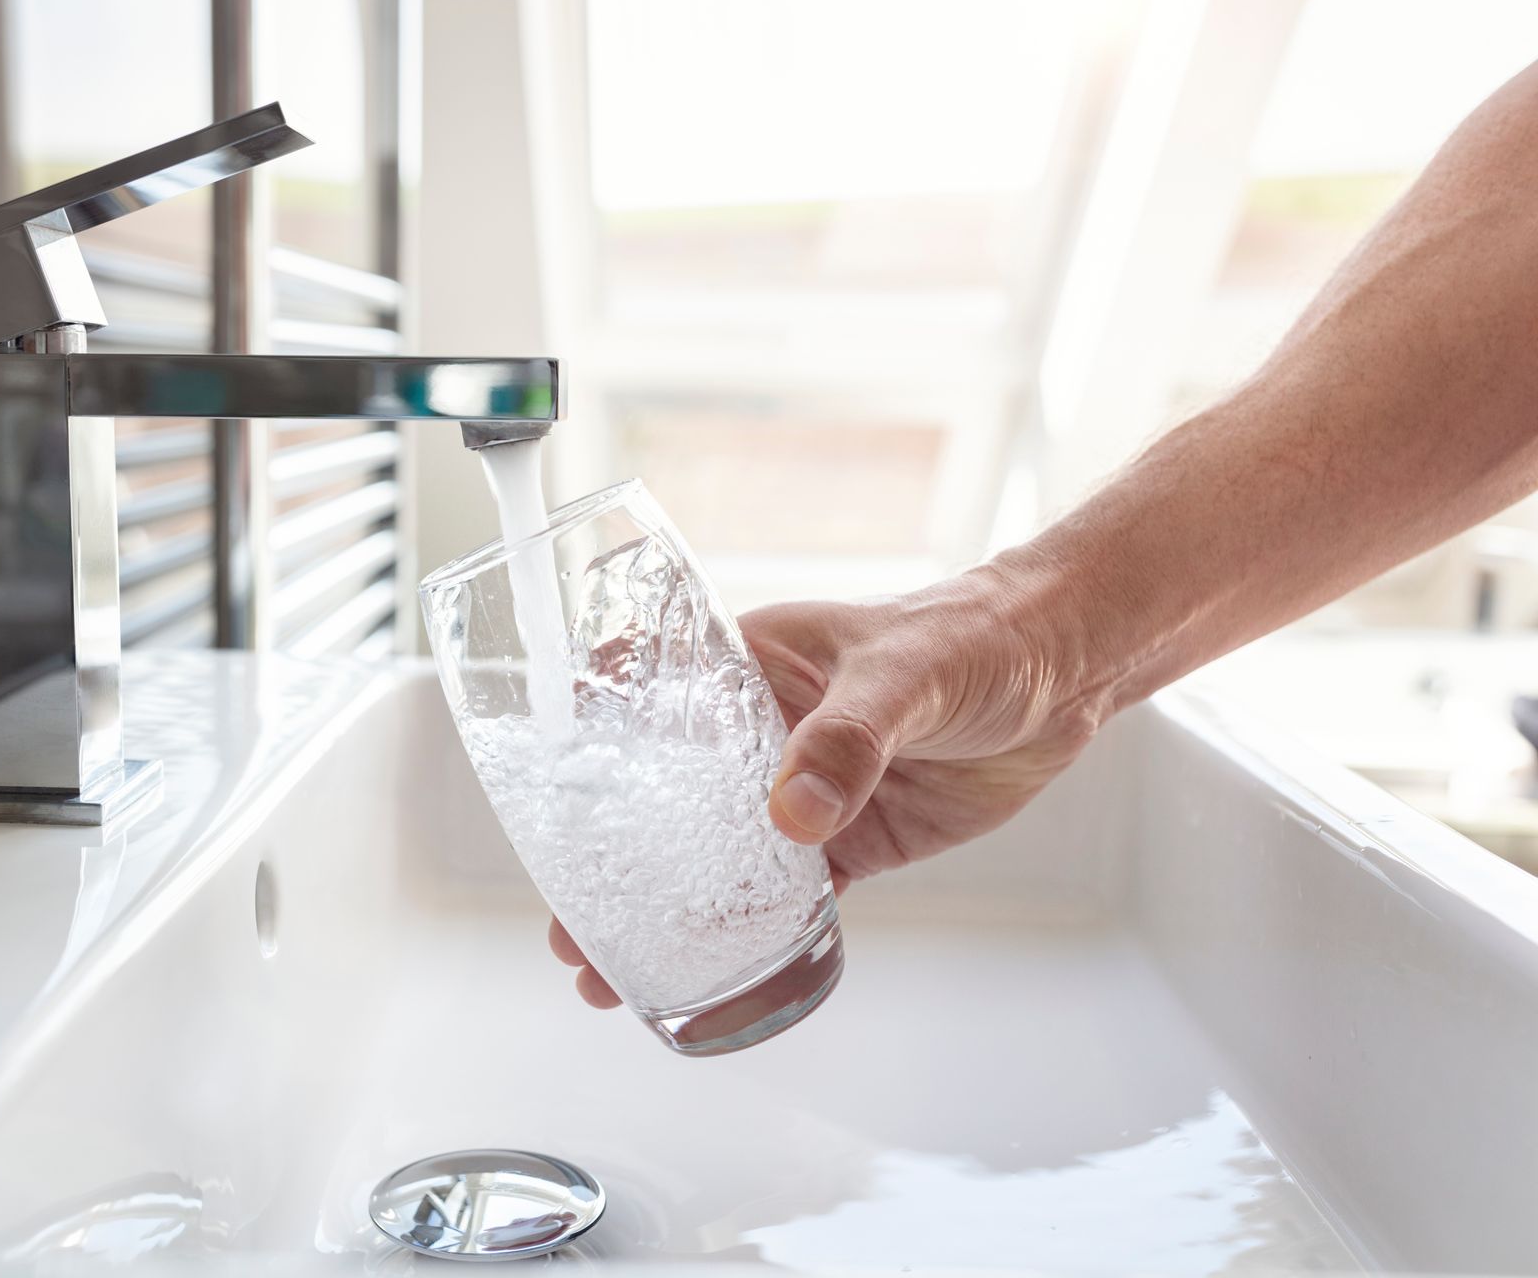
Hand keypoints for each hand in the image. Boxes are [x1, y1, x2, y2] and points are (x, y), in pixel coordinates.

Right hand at [550, 564, 1103, 1007]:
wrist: (1064, 673)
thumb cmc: (975, 636)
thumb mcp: (905, 675)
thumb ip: (848, 740)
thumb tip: (791, 814)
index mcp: (746, 668)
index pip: (640, 705)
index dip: (583, 759)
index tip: (543, 816)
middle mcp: (759, 734)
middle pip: (663, 804)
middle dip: (611, 868)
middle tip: (571, 930)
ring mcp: (802, 791)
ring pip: (714, 862)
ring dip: (666, 913)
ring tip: (610, 972)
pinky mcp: (850, 840)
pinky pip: (786, 895)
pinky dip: (747, 934)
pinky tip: (709, 971)